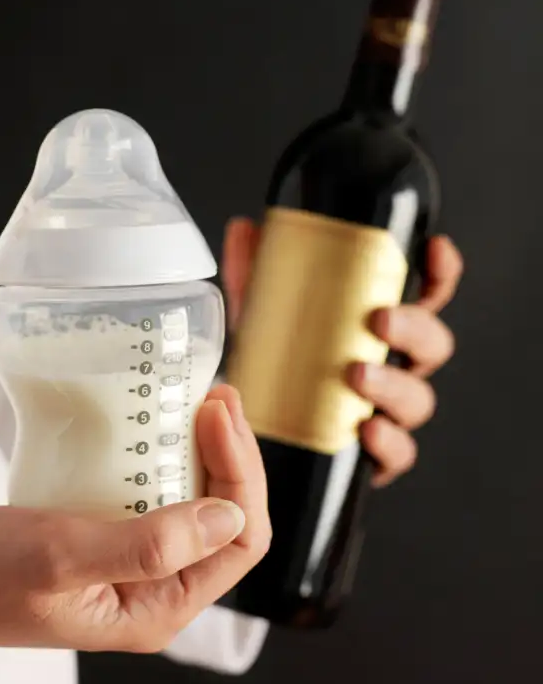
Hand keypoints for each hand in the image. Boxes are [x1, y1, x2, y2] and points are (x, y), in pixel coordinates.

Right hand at [0, 385, 270, 654]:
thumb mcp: (62, 557)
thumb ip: (151, 546)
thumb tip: (231, 518)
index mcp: (154, 608)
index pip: (237, 543)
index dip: (242, 476)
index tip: (217, 416)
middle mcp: (147, 586)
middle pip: (222, 517)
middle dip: (228, 455)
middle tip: (215, 396)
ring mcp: (122, 557)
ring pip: (187, 500)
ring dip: (198, 451)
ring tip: (194, 399)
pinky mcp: (95, 529)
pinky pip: (145, 490)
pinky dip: (156, 455)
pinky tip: (150, 422)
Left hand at [222, 217, 462, 487]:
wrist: (256, 427)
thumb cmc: (272, 365)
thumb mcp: (260, 317)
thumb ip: (254, 273)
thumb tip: (244, 229)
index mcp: (375, 328)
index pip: (425, 296)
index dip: (439, 273)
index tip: (433, 250)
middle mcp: (390, 366)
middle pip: (432, 345)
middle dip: (416, 329)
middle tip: (380, 320)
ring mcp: (385, 411)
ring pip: (418, 398)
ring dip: (395, 385)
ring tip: (358, 375)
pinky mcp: (373, 454)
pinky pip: (398, 452)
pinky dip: (388, 442)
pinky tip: (366, 429)